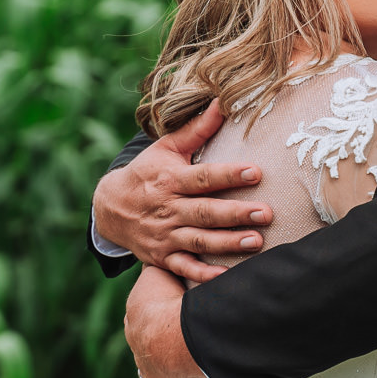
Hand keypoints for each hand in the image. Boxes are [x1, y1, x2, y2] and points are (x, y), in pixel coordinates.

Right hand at [93, 99, 271, 282]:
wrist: (110, 208)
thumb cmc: (147, 173)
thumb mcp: (166, 148)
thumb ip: (197, 129)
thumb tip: (223, 101)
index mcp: (170, 180)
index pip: (203, 177)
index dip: (229, 175)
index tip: (256, 171)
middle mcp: (167, 209)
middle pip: (204, 212)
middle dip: (235, 214)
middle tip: (266, 213)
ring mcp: (165, 235)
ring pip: (199, 241)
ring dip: (227, 243)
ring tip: (256, 241)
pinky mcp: (163, 257)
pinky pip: (183, 268)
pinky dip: (202, 275)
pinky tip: (226, 276)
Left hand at [125, 265, 205, 377]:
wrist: (173, 332)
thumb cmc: (168, 301)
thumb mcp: (159, 273)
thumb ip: (159, 266)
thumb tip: (158, 249)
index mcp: (137, 316)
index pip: (143, 315)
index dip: (154, 314)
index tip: (163, 314)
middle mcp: (137, 342)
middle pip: (146, 342)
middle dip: (155, 342)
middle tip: (170, 341)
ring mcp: (148, 368)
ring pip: (151, 370)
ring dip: (162, 369)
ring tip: (173, 369)